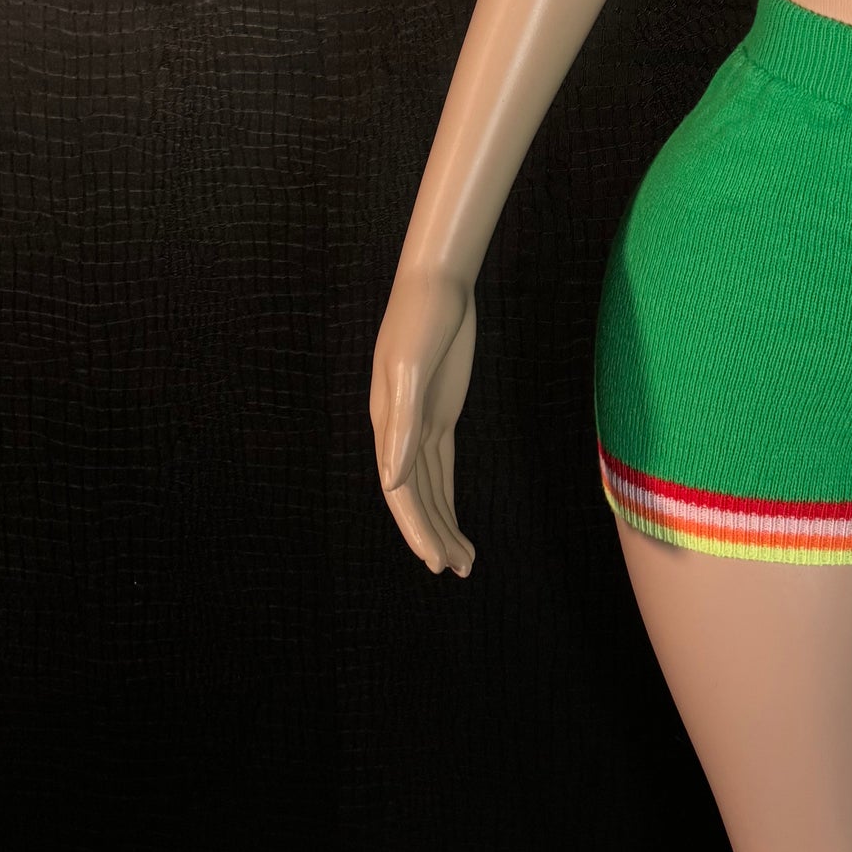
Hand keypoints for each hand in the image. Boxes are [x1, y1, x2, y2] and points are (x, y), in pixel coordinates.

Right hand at [371, 269, 478, 576]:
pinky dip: (448, 494)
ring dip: (442, 523)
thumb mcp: (410, 367)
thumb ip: (400, 424)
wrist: (436, 283)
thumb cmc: (420, 318)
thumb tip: (392, 480)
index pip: (402, 492)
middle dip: (432, 534)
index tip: (436, 560)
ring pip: (429, 487)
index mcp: (388, 425)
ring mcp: (419, 422)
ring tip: (463, 560)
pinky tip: (456, 518)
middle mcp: (399, 431)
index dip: (417, 528)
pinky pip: (441, 465)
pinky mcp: (439, 412)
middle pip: (414, 497)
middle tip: (455, 569)